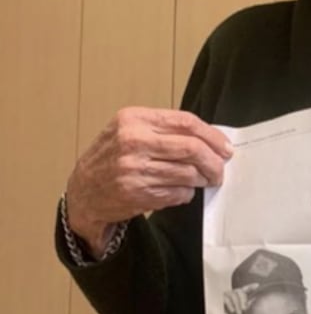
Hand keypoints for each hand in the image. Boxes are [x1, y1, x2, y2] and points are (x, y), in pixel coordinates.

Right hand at [65, 107, 232, 256]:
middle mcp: (133, 142)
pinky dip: (187, 193)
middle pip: (192, 148)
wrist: (83, 191)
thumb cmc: (112, 158)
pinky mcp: (138, 194)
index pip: (186, 122)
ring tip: (203, 180)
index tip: (225, 148)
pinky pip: (179, 193)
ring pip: (189, 174)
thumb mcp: (130, 130)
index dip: (212, 136)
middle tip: (220, 170)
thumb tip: (211, 139)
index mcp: (134, 119)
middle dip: (214, 162)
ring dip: (203, 179)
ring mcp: (134, 169)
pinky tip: (180, 190)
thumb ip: (165, 129)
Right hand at [223, 283, 262, 313]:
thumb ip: (246, 307)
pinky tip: (232, 311)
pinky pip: (226, 297)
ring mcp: (222, 298)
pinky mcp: (216, 300)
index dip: (249, 287)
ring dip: (238, 303)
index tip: (257, 285)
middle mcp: (229, 298)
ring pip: (233, 293)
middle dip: (243, 299)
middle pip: (239, 291)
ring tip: (238, 313)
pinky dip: (230, 304)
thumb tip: (254, 299)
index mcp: (235, 301)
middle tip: (244, 309)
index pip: (242, 290)